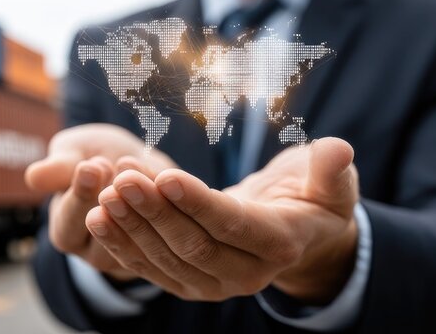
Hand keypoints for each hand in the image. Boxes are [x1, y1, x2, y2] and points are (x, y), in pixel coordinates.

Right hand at [25, 124, 175, 279]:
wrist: (132, 159)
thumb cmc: (91, 155)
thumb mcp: (71, 153)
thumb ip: (57, 168)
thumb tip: (34, 178)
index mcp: (66, 233)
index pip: (70, 222)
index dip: (82, 194)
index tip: (91, 166)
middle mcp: (97, 251)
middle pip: (105, 232)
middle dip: (112, 197)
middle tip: (115, 165)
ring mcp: (132, 253)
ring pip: (139, 233)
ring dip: (140, 198)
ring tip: (135, 164)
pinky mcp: (163, 246)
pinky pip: (166, 229)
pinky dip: (165, 201)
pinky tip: (160, 174)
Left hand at [86, 138, 358, 303]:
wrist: (296, 239)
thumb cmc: (314, 201)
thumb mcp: (334, 186)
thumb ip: (333, 171)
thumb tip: (337, 150)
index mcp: (280, 245)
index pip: (232, 224)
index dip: (197, 202)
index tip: (164, 174)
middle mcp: (246, 275)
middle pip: (191, 244)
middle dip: (153, 211)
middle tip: (123, 178)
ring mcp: (213, 285)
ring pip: (165, 257)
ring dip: (131, 225)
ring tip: (105, 192)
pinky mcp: (187, 284)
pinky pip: (149, 267)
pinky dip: (122, 243)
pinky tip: (97, 216)